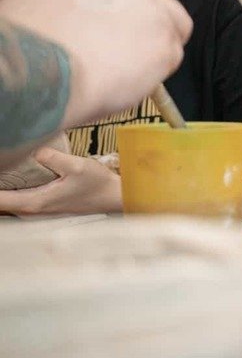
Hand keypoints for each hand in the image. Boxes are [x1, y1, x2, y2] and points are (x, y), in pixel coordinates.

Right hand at [0, 0, 190, 128]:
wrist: (36, 67)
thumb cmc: (27, 43)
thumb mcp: (43, 1)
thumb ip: (75, 0)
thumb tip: (84, 18)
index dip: (124, 8)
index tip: (115, 26)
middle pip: (155, 1)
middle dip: (146, 25)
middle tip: (124, 52)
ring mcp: (152, 6)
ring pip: (172, 26)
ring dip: (154, 47)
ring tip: (123, 69)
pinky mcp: (166, 39)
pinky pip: (172, 57)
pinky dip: (156, 72)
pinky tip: (127, 81)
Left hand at [0, 147, 121, 215]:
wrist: (114, 196)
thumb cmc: (97, 184)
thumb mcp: (76, 166)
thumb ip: (51, 157)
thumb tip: (30, 148)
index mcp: (34, 202)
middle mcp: (30, 210)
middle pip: (0, 202)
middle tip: (2, 159)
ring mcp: (35, 209)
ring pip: (7, 201)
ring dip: (4, 186)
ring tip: (6, 166)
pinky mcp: (41, 205)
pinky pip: (16, 198)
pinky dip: (11, 188)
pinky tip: (15, 174)